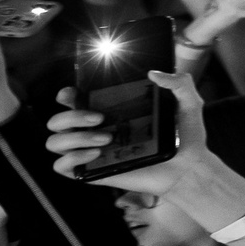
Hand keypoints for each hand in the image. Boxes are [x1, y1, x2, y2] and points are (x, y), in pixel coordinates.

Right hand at [45, 70, 212, 194]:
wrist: (190, 168)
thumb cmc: (187, 137)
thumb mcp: (189, 104)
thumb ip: (179, 83)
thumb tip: (154, 73)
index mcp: (110, 111)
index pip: (73, 100)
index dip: (65, 95)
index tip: (71, 93)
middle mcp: (95, 130)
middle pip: (57, 120)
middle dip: (71, 116)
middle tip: (100, 118)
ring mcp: (91, 152)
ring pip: (54, 142)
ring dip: (73, 138)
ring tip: (106, 139)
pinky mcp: (92, 172)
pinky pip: (61, 167)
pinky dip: (72, 158)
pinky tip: (96, 154)